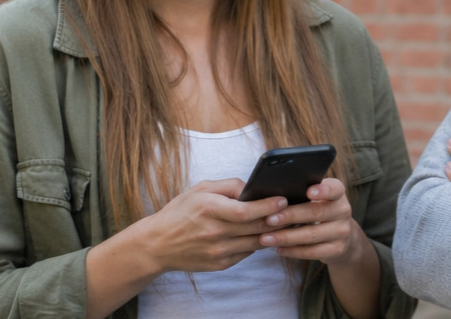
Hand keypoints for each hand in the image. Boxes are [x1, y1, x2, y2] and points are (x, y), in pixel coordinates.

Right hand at [130, 178, 283, 273]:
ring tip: (284, 222)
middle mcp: (214, 232)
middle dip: (277, 219)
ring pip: (255, 242)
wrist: (158, 244)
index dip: (268, 206)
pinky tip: (264, 234)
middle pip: (255, 228)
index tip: (283, 200)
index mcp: (208, 209)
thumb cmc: (180, 212)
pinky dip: (257, 243)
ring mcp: (217, 251)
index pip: (246, 211)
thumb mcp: (200, 190)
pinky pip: (246, 253)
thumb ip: (228, 186)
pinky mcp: (220, 264)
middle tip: (292, 210)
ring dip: (272, 233)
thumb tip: (253, 188)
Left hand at [257, 178, 369, 265]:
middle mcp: (343, 211)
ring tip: (265, 239)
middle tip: (268, 219)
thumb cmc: (320, 210)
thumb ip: (302, 193)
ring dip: (286, 237)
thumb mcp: (318, 198)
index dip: (323, 190)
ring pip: (312, 235)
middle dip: (290, 216)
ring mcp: (342, 232)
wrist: (343, 236)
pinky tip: (278, 249)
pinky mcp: (337, 250)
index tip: (308, 192)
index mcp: (337, 193)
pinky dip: (293, 251)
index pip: (334, 189)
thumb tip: (272, 196)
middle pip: (316, 213)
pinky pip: (312, 252)